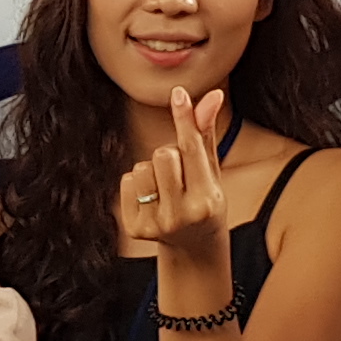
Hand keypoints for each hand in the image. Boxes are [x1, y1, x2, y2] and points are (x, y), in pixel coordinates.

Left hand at [115, 86, 232, 264]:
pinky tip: (152, 200)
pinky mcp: (135, 229)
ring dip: (152, 170)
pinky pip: (126, 181)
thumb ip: (206, 134)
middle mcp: (182, 215)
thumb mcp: (212, 171)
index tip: (178, 93)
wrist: (193, 246)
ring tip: (166, 188)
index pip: (192, 150)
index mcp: (208, 200)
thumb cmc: (204, 200)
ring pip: (141, 167)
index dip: (185, 119)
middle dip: (170, 154)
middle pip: (163, 154)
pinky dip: (137, 184)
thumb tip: (213, 95)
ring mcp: (156, 224)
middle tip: (180, 174)